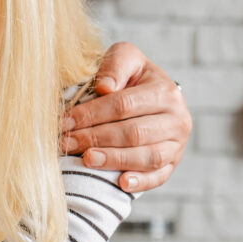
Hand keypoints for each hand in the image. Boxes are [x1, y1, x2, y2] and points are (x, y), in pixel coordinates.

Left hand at [61, 42, 191, 192]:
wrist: (153, 95)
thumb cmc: (133, 77)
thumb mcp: (126, 59)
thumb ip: (115, 66)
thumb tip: (104, 87)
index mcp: (166, 92)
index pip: (124, 105)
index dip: (92, 115)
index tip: (65, 122)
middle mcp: (177, 119)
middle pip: (133, 133)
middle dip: (96, 138)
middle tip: (68, 142)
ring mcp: (177, 144)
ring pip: (147, 157)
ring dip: (114, 160)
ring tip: (87, 159)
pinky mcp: (173, 163)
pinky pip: (159, 176)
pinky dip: (141, 181)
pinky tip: (120, 182)